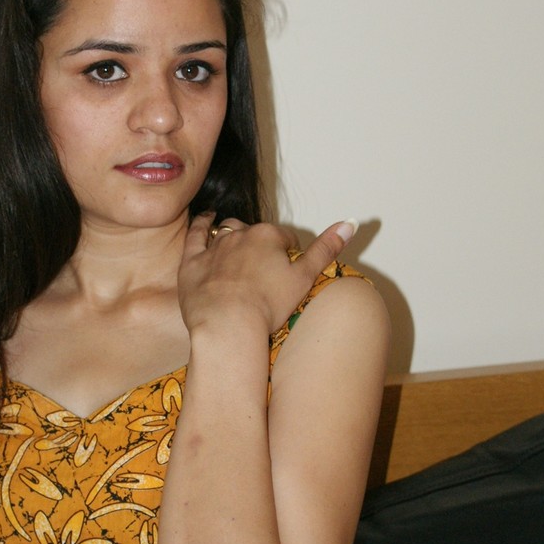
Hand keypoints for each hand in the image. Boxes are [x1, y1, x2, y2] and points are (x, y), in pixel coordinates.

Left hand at [178, 213, 356, 336]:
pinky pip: (196, 234)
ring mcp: (214, 246)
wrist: (227, 324)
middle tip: (265, 269)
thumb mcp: (306, 277)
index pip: (284, 238)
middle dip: (261, 245)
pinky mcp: (192, 261)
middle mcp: (240, 234)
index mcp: (268, 235)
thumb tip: (350, 222)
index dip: (288, 253)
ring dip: (235, 234)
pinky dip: (202, 224)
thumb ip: (327, 248)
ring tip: (240, 246)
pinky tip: (207, 218)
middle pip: (256, 234)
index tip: (288, 270)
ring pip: (227, 231)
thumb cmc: (268, 305)